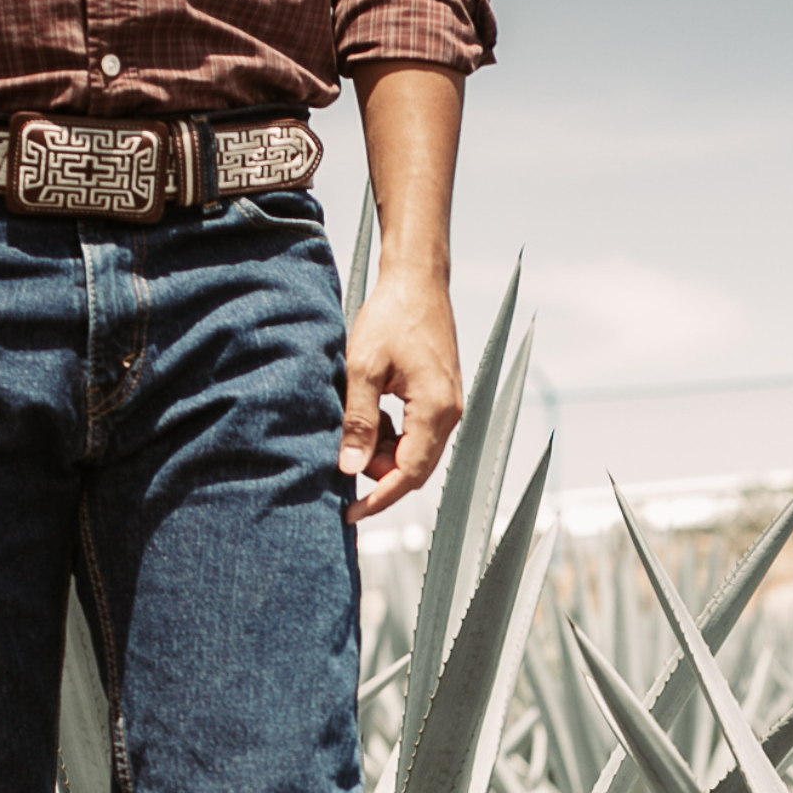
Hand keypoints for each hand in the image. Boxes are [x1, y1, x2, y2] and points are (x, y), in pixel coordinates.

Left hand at [340, 270, 463, 523]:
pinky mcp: (440, 397)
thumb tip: (350, 468)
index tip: (350, 513)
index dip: (379, 499)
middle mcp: (449, 414)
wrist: (417, 280)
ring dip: (383, 452)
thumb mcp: (362, 368)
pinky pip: (417, 433)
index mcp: (435, 411)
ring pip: (414, 452)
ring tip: (354, 425)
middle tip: (344, 458)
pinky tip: (370, 412)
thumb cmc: (391, 316)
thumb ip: (358, 421)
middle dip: (379, 474)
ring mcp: (448, 406)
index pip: (408, 475)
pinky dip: (391, 434)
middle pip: (414, 469)